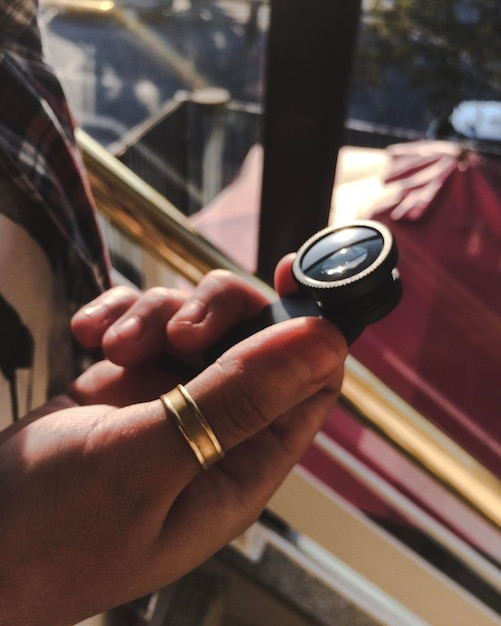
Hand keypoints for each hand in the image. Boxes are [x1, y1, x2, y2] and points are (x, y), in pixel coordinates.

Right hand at [0, 261, 346, 625]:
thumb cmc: (54, 532)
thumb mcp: (152, 461)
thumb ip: (238, 399)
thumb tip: (324, 342)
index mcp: (243, 464)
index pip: (310, 386)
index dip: (313, 329)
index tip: (291, 277)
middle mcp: (215, 430)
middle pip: (254, 338)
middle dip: (218, 311)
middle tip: (177, 330)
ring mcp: (170, 402)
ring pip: (195, 321)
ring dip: (157, 314)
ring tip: (113, 347)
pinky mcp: (127, 382)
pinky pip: (144, 324)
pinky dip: (121, 314)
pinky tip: (90, 334)